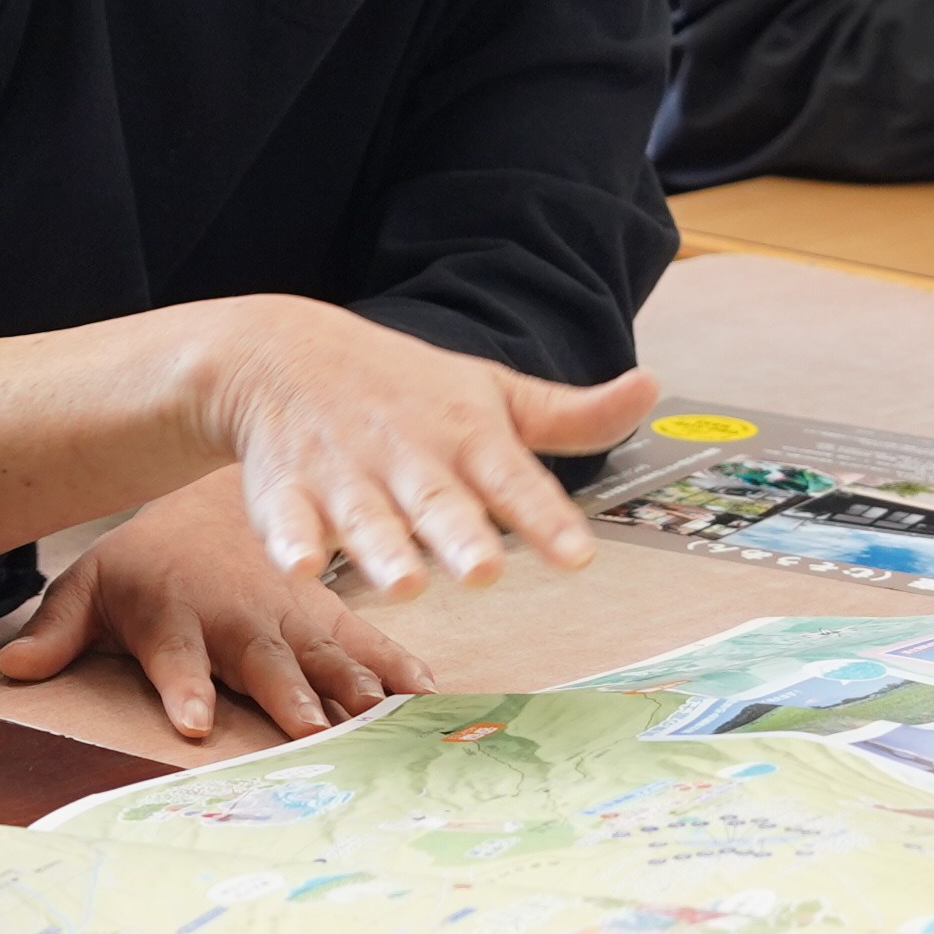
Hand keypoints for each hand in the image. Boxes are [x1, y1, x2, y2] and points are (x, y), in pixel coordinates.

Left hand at [0, 472, 430, 742]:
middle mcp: (240, 619)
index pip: (177, 658)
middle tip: (311, 731)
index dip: (186, 690)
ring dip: (353, 691)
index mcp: (176, 616)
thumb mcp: (91, 584)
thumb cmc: (146, 563)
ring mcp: (290, 617)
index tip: (198, 724)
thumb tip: (11, 668)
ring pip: (325, 657)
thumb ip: (56, 630)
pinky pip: (370, 644)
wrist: (211, 497)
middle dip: (287, 697)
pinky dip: (400, 669)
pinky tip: (430, 698)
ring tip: (383, 724)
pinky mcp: (330, 615)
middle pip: (264, 664)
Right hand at [193, 299, 658, 600]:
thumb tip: (652, 388)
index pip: (513, 481)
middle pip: (438, 501)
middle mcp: (408, 455)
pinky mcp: (284, 489)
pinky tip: (301, 568)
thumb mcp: (492, 393)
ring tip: (405, 584)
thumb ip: (571, 416)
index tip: (577, 558)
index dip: (545, 520)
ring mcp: (344, 472)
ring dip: (383, 548)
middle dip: (460, 536)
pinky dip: (291, 541)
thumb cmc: (407, 388)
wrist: (282, 350)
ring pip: (366, 516)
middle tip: (484, 571)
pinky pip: (285, 518)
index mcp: (467, 436)